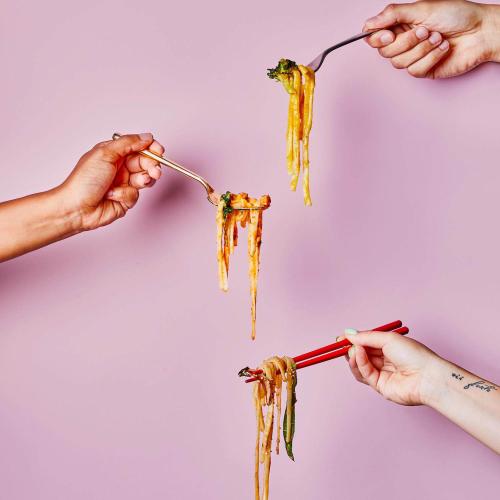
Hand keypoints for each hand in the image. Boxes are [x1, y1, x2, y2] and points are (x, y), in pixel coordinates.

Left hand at [58, 133, 164, 230]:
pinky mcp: (125, 199)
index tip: (159, 150)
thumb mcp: (105, 153)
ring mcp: (123, 183)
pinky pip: (136, 195)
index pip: (138, 147)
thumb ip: (128, 143)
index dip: (151, 148)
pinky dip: (126, 195)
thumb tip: (147, 137)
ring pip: (145, 179)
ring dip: (144, 179)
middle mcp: (120, 167)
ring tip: (140, 182)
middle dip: (152, 165)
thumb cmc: (84, 180)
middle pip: (146, 162)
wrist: (76, 208)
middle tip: (155, 170)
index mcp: (114, 153)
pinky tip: (113, 195)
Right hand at [344, 330, 441, 404]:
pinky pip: (364, 375)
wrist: (428, 377)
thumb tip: (348, 334)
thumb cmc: (414, 354)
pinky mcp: (380, 387)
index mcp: (390, 347)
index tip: (341, 338)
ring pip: (360, 366)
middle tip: (343, 344)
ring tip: (353, 350)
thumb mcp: (388, 338)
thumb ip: (366, 337)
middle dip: (351, 349)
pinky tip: (359, 355)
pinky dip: (360, 364)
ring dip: (354, 357)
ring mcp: (383, 374)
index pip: (367, 344)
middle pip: (361, 355)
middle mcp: (385, 361)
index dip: (354, 341)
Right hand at [364, 0, 499, 78]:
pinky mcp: (423, 70)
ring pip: (399, 63)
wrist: (481, 32)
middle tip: (425, 30)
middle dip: (406, 42)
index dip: (377, 38)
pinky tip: (443, 49)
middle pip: (385, 52)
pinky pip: (414, 70)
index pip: (375, 37)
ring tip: (438, 37)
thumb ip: (392, 15)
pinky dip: (430, 58)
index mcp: (401, 24)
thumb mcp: (421, 9)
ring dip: (421, 49)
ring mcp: (413, 57)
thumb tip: (368, 24)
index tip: (389, 34)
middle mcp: (404, 42)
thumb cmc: (457, 15)